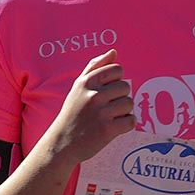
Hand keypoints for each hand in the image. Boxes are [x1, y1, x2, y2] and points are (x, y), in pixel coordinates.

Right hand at [47, 49, 134, 163]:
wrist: (62, 143)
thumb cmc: (73, 112)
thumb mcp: (78, 86)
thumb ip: (95, 66)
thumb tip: (114, 52)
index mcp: (86, 82)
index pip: (117, 69)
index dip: (115, 80)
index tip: (105, 91)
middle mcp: (93, 95)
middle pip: (125, 86)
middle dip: (119, 97)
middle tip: (106, 108)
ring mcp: (101, 113)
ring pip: (129, 103)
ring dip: (123, 112)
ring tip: (109, 117)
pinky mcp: (107, 130)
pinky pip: (131, 121)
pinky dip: (126, 125)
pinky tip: (113, 127)